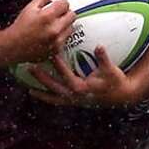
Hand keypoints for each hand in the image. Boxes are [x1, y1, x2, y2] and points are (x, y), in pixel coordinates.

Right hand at [6, 0, 74, 63]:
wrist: (13, 46)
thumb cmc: (20, 28)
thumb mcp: (29, 8)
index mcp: (47, 16)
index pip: (65, 4)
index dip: (61, 3)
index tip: (58, 5)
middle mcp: (54, 29)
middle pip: (72, 15)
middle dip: (65, 13)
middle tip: (57, 15)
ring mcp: (56, 41)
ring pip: (71, 28)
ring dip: (64, 25)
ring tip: (53, 26)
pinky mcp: (57, 50)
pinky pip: (66, 39)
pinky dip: (61, 36)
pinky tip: (52, 35)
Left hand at [27, 46, 146, 108]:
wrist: (121, 96)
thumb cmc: (115, 81)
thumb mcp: (110, 69)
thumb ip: (103, 58)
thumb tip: (99, 46)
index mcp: (83, 88)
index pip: (67, 76)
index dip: (59, 66)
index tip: (51, 54)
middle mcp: (76, 96)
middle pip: (55, 87)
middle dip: (42, 78)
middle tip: (30, 67)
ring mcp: (74, 101)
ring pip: (54, 97)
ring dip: (41, 92)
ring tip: (28, 87)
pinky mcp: (74, 102)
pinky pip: (57, 101)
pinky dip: (47, 97)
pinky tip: (37, 93)